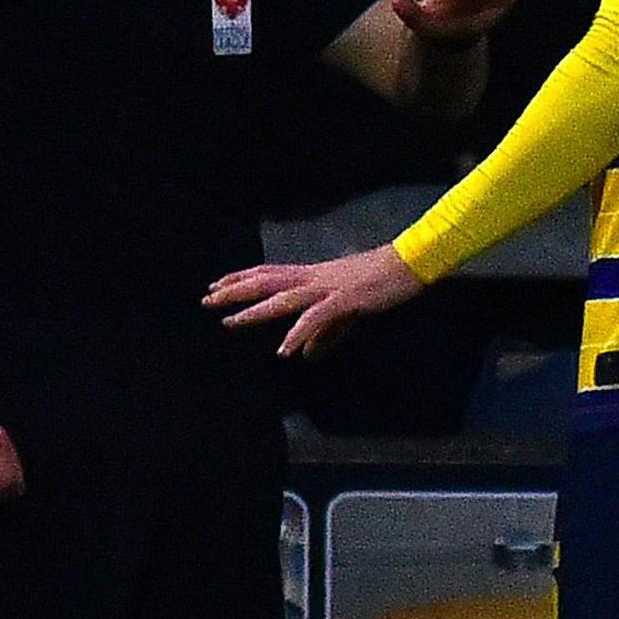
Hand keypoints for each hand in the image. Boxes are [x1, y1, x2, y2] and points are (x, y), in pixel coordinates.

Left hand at [206, 245, 424, 357]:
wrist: (411, 263)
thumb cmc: (383, 281)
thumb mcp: (348, 311)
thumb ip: (324, 333)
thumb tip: (304, 354)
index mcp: (314, 275)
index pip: (270, 273)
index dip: (243, 278)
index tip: (217, 284)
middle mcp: (314, 277)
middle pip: (267, 281)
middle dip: (235, 290)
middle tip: (207, 299)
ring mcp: (328, 287)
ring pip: (282, 298)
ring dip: (256, 310)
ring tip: (231, 322)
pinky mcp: (344, 300)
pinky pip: (315, 317)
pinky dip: (298, 333)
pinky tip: (285, 348)